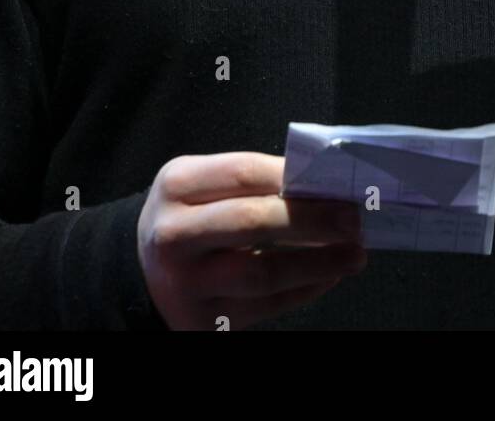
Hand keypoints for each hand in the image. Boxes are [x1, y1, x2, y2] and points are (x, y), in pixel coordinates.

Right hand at [137, 152, 366, 329]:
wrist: (139, 272)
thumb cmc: (187, 215)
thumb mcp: (200, 183)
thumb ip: (249, 179)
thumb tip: (319, 183)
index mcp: (177, 185)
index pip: (244, 173)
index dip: (294, 176)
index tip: (336, 179)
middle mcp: (175, 234)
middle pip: (252, 221)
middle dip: (312, 219)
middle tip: (353, 218)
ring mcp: (187, 283)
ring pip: (262, 273)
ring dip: (318, 263)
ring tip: (354, 254)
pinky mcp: (204, 321)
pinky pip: (266, 306)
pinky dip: (305, 290)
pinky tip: (329, 275)